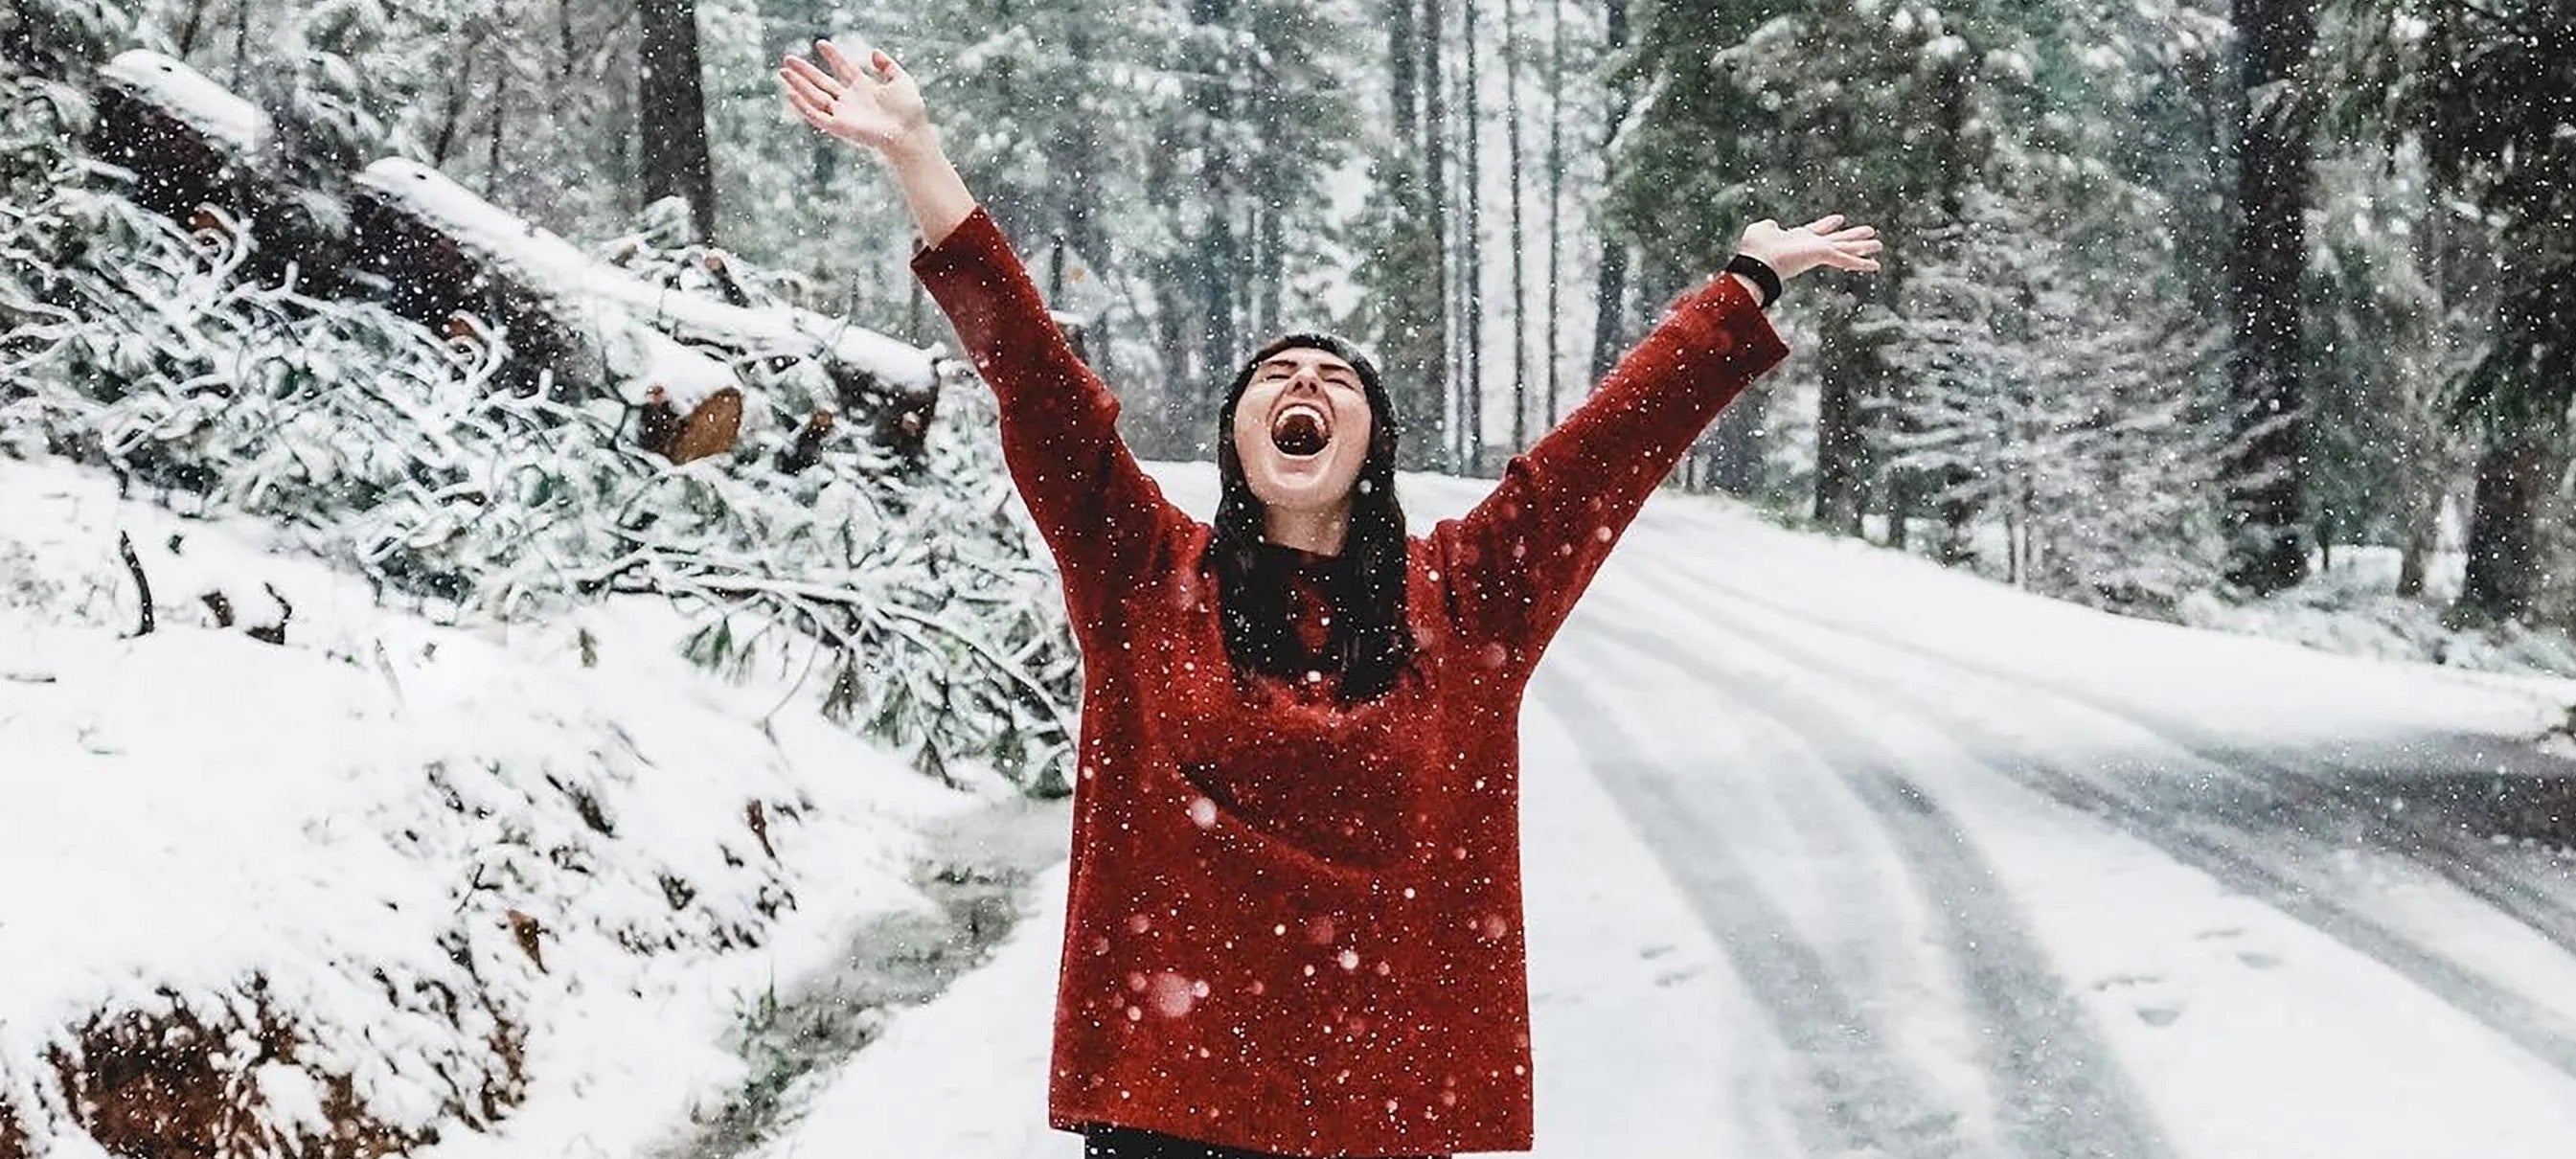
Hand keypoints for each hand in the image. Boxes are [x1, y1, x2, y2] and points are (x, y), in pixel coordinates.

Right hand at [778, 37, 933, 159]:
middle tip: (788, 59)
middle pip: (822, 82)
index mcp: (863, 88)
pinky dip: (802, 106)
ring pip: (814, 97)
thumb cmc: (909, 110)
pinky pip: (816, 115)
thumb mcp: (901, 80)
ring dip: (798, 85)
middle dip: (805, 71)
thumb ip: (887, 65)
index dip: (832, 55)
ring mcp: (843, 114)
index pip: (843, 68)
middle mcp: (850, 101)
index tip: (820, 43)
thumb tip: (873, 51)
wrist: (908, 133)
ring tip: (783, 72)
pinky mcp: (839, 127)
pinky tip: (791, 93)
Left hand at [1736, 214, 1882, 280]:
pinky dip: (1862, 263)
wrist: (1756, 263)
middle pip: (1837, 240)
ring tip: (1879, 245)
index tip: (1839, 218)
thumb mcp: (1762, 230)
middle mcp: (1811, 246)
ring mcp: (1818, 252)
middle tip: (1869, 231)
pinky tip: (1876, 265)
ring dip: (1863, 247)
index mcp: (1797, 239)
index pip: (1817, 230)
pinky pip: (1846, 260)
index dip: (1827, 224)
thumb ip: (1769, 227)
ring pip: (1846, 249)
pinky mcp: (1823, 256)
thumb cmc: (1755, 249)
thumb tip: (1772, 225)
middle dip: (1852, 236)